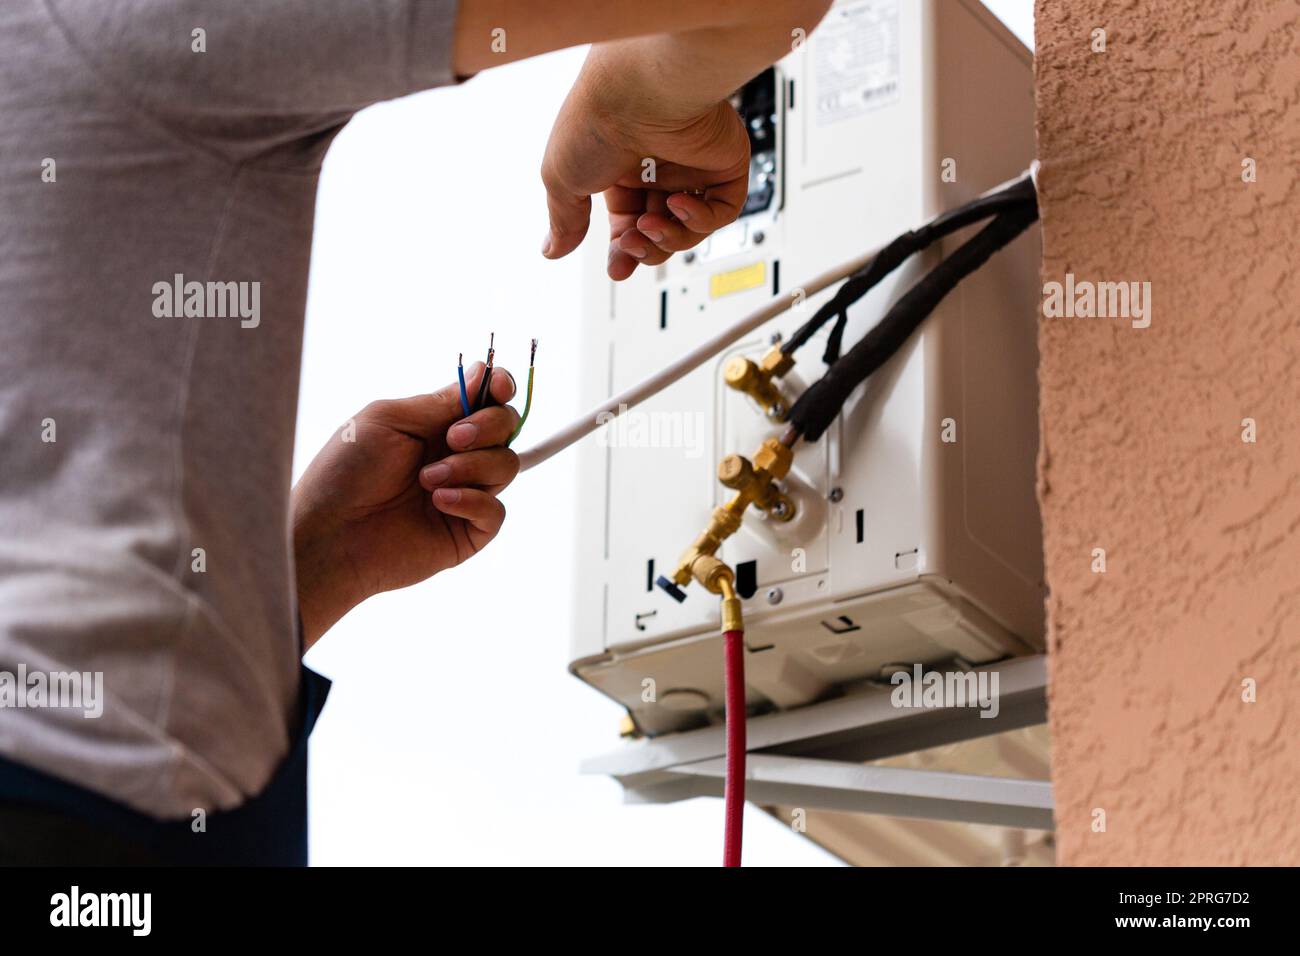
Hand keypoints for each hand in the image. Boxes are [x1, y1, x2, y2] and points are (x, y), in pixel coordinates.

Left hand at [292, 364, 518, 647]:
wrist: (330, 535)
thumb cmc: (345, 473)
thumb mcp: (390, 420)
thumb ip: (441, 401)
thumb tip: (484, 373)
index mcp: (437, 424)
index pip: (487, 398)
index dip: (500, 387)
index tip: (498, 387)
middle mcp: (456, 455)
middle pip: (507, 427)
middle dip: (487, 426)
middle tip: (452, 438)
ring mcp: (465, 493)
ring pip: (506, 465)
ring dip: (470, 466)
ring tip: (426, 480)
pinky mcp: (467, 531)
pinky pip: (496, 510)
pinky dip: (472, 501)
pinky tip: (438, 502)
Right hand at [540, 47, 751, 280]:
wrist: (637, 89)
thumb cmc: (597, 121)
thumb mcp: (562, 178)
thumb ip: (563, 220)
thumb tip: (551, 249)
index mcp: (620, 167)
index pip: (627, 222)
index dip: (623, 250)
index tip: (618, 267)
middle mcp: (657, 165)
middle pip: (659, 230)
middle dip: (646, 248)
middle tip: (632, 244)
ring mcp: (692, 165)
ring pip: (690, 226)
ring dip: (670, 238)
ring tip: (651, 224)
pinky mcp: (724, 162)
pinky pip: (722, 209)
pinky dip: (702, 219)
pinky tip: (680, 205)